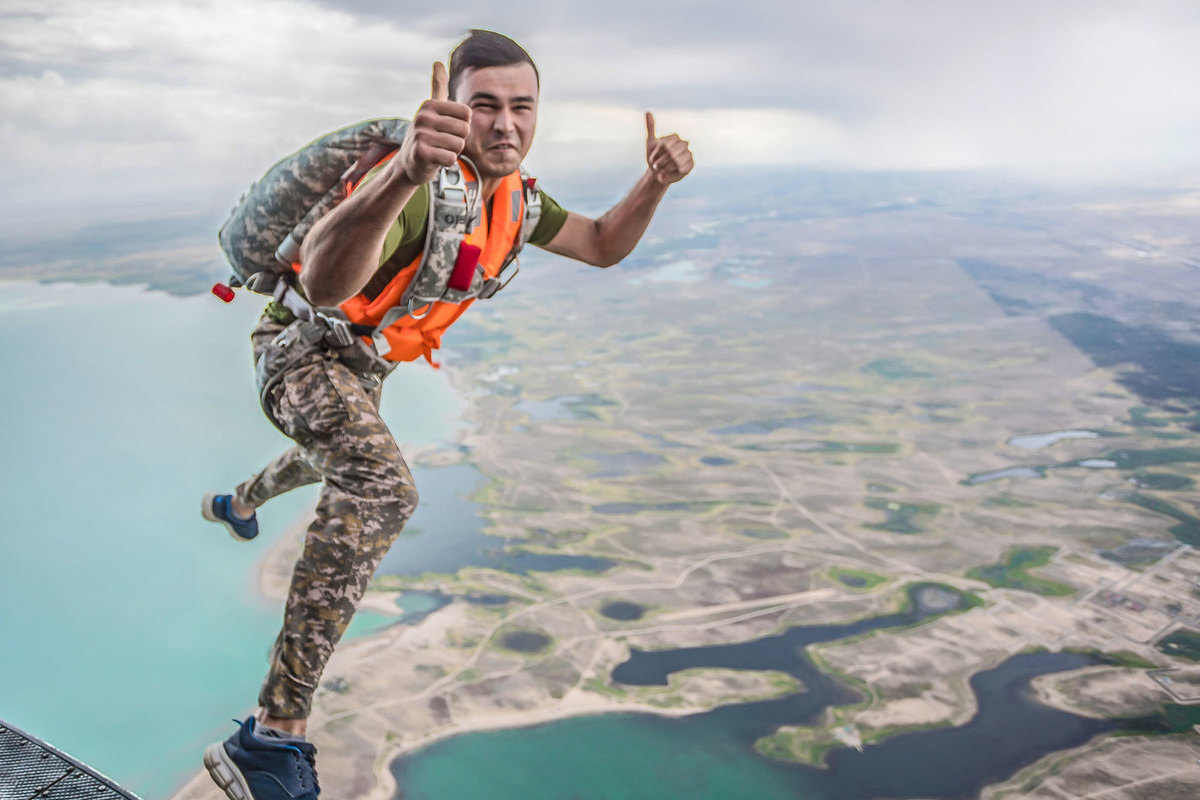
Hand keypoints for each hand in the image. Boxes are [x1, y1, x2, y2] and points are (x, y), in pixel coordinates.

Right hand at [396, 62, 471, 184]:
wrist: (409, 164)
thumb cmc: (427, 135)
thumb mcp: (432, 110)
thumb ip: (438, 87)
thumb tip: (438, 62)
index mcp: (430, 104)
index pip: (467, 113)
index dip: (462, 125)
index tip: (447, 129)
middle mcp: (423, 116)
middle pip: (464, 130)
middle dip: (458, 140)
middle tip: (443, 142)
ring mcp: (420, 134)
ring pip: (459, 145)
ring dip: (452, 152)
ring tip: (438, 150)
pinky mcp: (421, 153)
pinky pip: (451, 158)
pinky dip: (447, 162)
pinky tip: (436, 160)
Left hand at [645, 112, 693, 185]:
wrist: (658, 172)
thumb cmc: (654, 157)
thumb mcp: (650, 142)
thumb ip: (650, 127)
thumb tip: (647, 112)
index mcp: (675, 137)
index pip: (665, 145)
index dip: (657, 154)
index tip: (652, 158)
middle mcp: (684, 143)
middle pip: (671, 153)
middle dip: (661, 161)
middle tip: (655, 166)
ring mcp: (689, 153)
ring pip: (677, 161)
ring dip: (666, 167)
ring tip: (661, 169)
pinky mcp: (691, 164)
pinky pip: (682, 168)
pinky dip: (673, 171)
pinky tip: (669, 171)